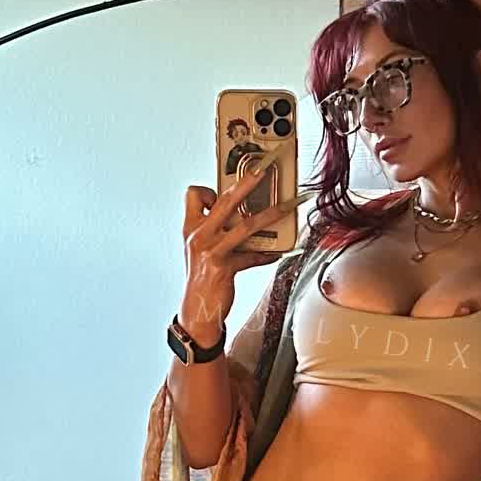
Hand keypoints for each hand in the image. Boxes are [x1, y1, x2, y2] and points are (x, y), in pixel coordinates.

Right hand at [177, 168, 289, 338]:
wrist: (197, 311)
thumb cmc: (202, 278)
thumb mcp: (202, 249)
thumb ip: (217, 229)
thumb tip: (244, 214)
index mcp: (191, 227)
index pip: (195, 194)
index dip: (211, 189)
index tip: (227, 189)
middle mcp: (199, 235)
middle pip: (225, 200)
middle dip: (247, 182)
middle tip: (264, 169)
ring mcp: (211, 251)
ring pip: (245, 226)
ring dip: (271, 214)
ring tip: (288, 206)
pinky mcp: (224, 268)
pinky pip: (252, 256)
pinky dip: (268, 253)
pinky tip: (279, 251)